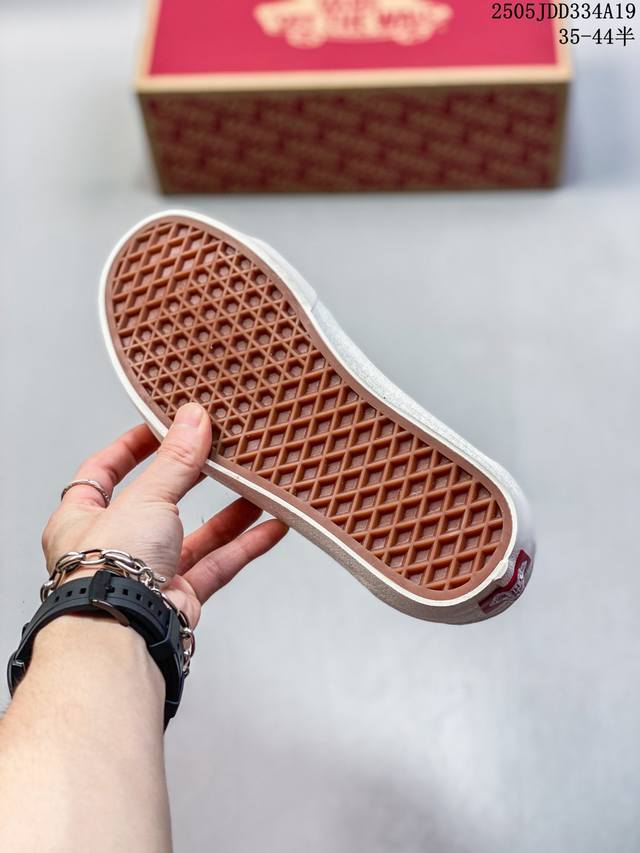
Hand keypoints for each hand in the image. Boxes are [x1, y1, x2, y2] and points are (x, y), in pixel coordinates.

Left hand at [42, 402, 287, 627]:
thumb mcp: (146, 497)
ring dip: (228, 513)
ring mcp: (147, 574)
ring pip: (195, 536)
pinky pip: (217, 565)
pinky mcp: (178, 598)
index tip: (160, 428)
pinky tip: (271, 526)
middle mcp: (113, 547)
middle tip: (218, 453)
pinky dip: (245, 545)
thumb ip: (175, 461)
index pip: (103, 472)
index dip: (131, 448)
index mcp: (82, 518)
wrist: (121, 630)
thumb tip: (192, 419)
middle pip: (158, 502)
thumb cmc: (107, 568)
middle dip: (191, 479)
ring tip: (256, 486)